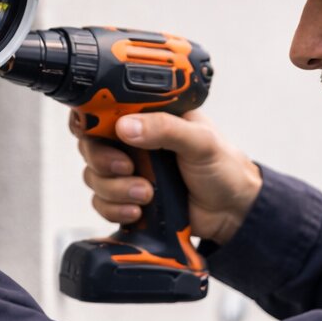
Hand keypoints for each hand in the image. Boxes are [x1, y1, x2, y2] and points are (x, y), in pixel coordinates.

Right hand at [71, 109, 261, 244]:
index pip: (104, 109)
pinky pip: (102, 203)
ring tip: (146, 194)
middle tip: (127, 168)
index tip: (95, 133)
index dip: (89, 119)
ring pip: (93, 176)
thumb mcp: (200, 141)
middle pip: (90, 145)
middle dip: (102, 161)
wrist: (231, 210)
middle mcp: (133, 141)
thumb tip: (126, 126)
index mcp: (148, 117)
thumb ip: (166, 128)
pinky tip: (138, 211)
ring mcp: (129, 171)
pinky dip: (114, 209)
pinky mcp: (128, 198)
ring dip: (114, 189)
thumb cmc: (223, 167)